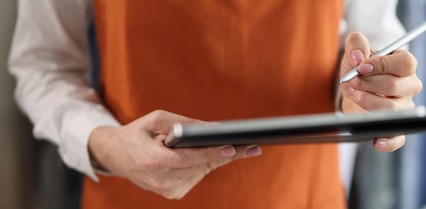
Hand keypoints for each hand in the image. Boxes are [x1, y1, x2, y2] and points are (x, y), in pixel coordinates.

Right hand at [87, 110, 261, 198]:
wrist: (115, 155)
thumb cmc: (137, 133)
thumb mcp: (156, 119)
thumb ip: (184, 123)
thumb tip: (213, 129)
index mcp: (151, 160)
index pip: (188, 159)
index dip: (212, 153)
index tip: (232, 148)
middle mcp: (159, 180)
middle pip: (201, 166)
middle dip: (226, 154)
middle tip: (253, 147)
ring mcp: (166, 191)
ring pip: (202, 171)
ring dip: (214, 157)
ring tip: (218, 145)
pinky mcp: (172, 195)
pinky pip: (197, 177)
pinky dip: (202, 165)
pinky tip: (199, 156)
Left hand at [339, 32, 421, 151]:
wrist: (353, 86)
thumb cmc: (359, 67)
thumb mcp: (355, 50)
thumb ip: (356, 43)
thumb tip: (358, 56)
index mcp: (405, 65)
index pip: (405, 64)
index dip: (382, 65)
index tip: (360, 67)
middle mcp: (409, 86)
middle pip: (396, 86)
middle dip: (369, 84)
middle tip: (351, 81)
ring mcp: (405, 108)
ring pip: (393, 110)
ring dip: (369, 102)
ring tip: (353, 94)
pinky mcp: (396, 127)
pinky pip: (398, 138)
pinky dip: (388, 141)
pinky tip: (376, 141)